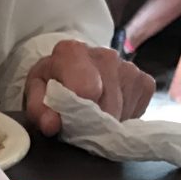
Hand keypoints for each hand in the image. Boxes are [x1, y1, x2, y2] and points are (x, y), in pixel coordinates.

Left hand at [24, 39, 154, 136]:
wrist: (72, 69)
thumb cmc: (51, 84)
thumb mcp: (36, 95)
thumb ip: (38, 110)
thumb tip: (51, 125)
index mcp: (72, 53)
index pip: (85, 89)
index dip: (78, 114)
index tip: (69, 124)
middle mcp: (105, 55)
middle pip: (105, 105)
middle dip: (90, 124)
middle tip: (77, 126)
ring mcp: (129, 68)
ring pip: (121, 112)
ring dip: (106, 124)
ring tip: (91, 118)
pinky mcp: (145, 82)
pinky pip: (136, 112)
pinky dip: (121, 120)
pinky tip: (107, 113)